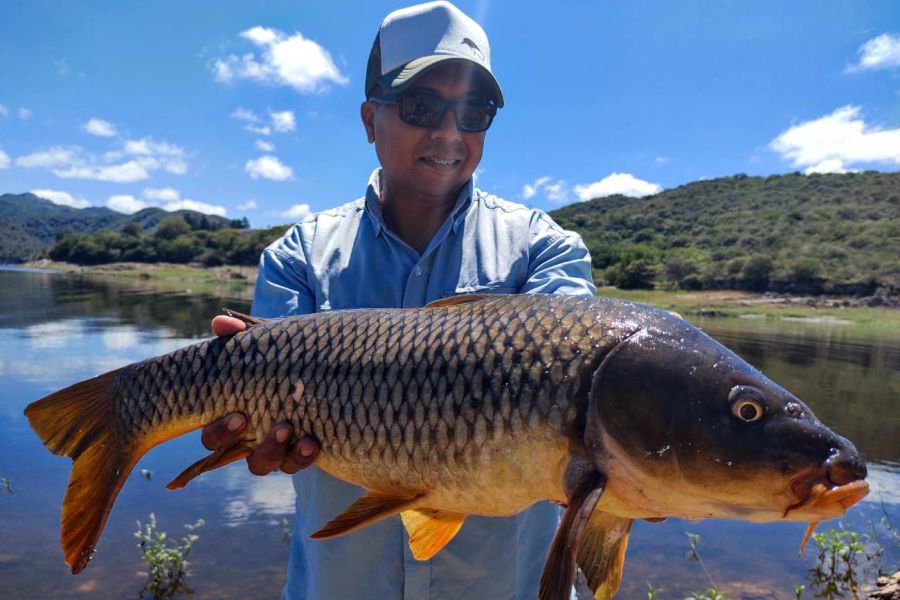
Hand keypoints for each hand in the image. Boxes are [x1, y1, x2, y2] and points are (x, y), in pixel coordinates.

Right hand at [202, 315, 319, 474]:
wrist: (312, 369)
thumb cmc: (275, 359)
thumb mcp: (262, 346)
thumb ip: (241, 335)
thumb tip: (221, 323)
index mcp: (229, 416)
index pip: (212, 437)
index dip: (221, 431)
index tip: (240, 415)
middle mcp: (246, 438)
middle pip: (237, 455)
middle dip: (258, 444)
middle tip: (281, 425)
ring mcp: (271, 449)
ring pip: (265, 465)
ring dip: (280, 452)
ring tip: (300, 434)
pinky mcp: (295, 453)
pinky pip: (294, 464)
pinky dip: (302, 457)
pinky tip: (314, 442)